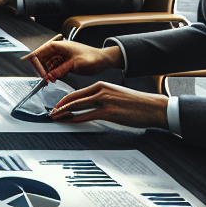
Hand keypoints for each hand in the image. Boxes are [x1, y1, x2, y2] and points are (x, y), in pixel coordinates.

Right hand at [22, 38, 120, 82]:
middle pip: (40, 58)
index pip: (39, 53)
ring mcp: (59, 55)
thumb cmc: (92, 58)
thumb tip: (49, 76)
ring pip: (45, 63)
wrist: (103, 60)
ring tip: (50, 80)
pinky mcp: (63, 61)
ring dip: (46, 72)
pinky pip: (52, 66)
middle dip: (41, 69)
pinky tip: (54, 78)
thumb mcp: (76, 65)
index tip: (44, 76)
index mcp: (58, 46)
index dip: (38, 65)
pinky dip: (51, 73)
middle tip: (46, 80)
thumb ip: (61, 70)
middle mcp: (57, 49)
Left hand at [48, 81, 168, 128]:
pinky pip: (90, 114)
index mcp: (101, 85)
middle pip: (74, 98)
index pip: (77, 92)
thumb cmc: (136, 103)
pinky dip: (79, 117)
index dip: (64, 100)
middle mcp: (101, 91)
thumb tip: (89, 104)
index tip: (57, 106)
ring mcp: (105, 101)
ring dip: (65, 112)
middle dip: (60, 106)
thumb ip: (101, 97)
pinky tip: (72, 120)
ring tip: (57, 117)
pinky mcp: (110, 112)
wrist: (153, 107)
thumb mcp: (115, 94)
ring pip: (79, 105)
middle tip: (52, 112)